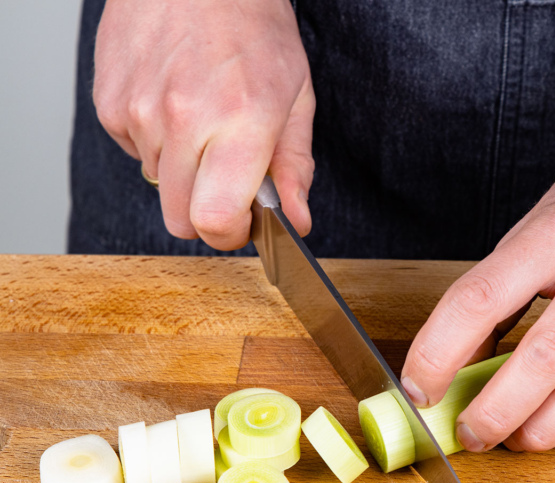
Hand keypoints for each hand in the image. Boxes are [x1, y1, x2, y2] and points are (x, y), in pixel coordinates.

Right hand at [93, 0, 314, 249]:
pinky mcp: (109, 103)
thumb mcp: (296, 96)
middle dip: (207, 211)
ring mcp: (139, 112)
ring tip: (204, 121)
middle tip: (228, 178)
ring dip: (182, 170)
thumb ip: (295, 166)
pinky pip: (134, 151)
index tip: (243, 223)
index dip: (231, 234)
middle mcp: (183, 120)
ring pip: (158, 184)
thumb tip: (296, 222)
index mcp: (240, 122)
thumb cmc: (252, 26)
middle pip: (180, 219)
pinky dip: (155, 141)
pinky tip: (175, 102)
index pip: (216, 220)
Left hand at [401, 80, 554, 451]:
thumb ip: (511, 284)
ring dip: (543, 428)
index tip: (418, 387)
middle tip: (470, 433)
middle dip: (495, 411)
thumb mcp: (549, 217)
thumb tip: (466, 358)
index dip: (438, 353)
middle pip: (543, 359)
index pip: (481, 299)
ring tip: (516, 439)